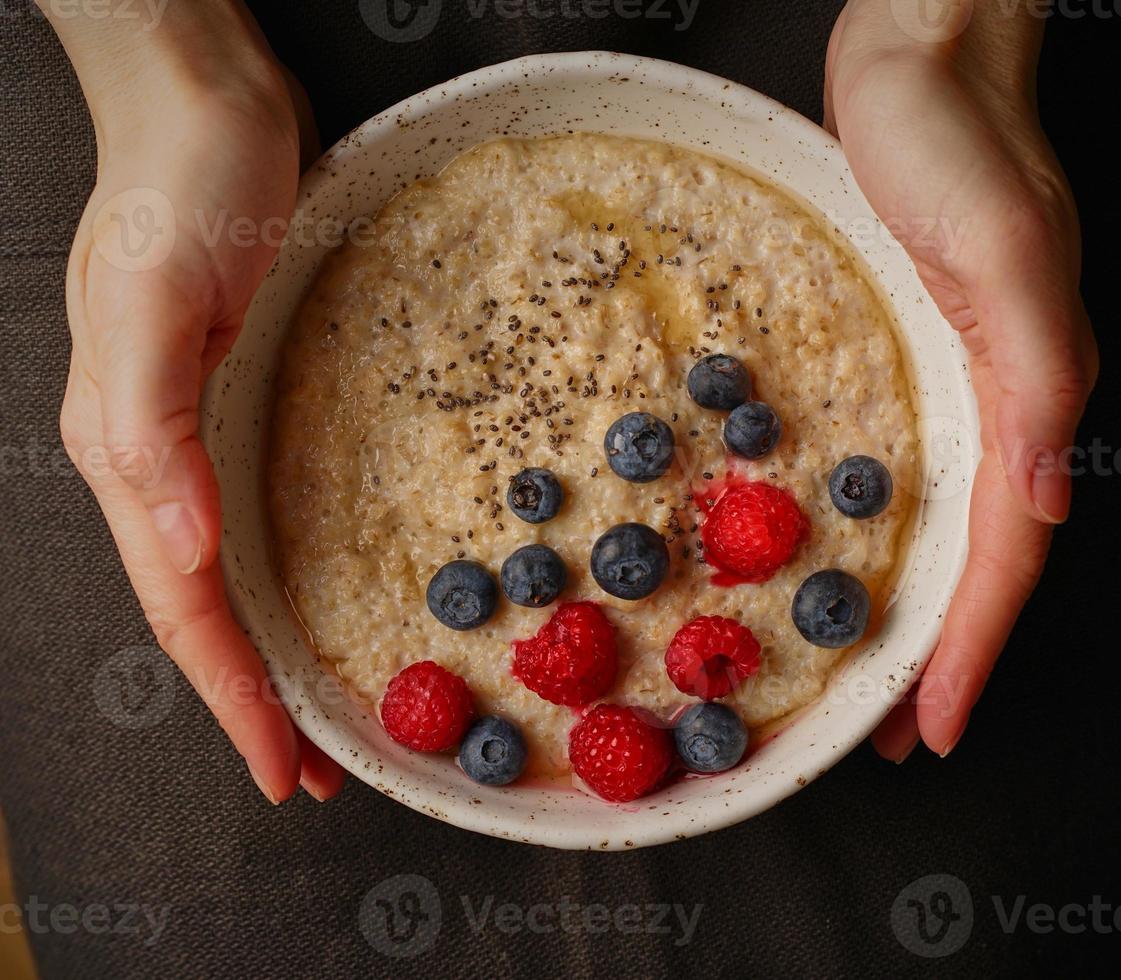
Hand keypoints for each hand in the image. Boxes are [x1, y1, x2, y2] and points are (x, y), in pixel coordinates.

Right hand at [49, 1, 342, 801]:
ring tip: (307, 714)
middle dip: (245, 698)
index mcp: (125, 451)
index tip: (280, 765)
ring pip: (221, 576)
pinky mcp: (229, 404)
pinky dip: (274, 580)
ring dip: (259, 653)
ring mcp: (191, 433)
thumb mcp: (158, 299)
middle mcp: (152, 459)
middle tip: (304, 770)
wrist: (205, 110)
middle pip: (199, 610)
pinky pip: (248, 520)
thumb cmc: (181, 190)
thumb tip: (181, 548)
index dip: (229, 694)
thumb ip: (153, 428)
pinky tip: (301, 599)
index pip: (182, 606)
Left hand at [824, 0, 1098, 759]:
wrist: (922, 54)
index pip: (1008, 550)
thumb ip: (1040, 365)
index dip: (973, 643)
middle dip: (943, 653)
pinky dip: (883, 533)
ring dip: (913, 609)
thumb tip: (1049, 493)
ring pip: (942, 525)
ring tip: (870, 677)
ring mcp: (955, 378)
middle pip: (977, 558)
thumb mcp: (1000, 246)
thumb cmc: (957, 138)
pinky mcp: (907, 352)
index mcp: (1028, 388)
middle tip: (893, 734)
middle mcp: (998, 399)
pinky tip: (848, 555)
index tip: (935, 724)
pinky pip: (906, 471)